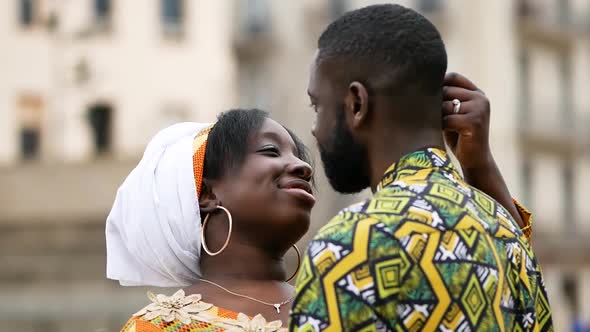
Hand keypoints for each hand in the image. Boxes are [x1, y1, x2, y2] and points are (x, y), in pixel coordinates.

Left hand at [442, 72, 524, 227]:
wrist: (475, 160)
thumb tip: (416, 86)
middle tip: (430, 117)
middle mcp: (481, 98)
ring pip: (445, 105)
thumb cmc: (459, 136)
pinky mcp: (474, 122)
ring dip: (437, 117)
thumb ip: (444, 99)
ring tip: (439, 126)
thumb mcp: (453, 114)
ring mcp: (479, 109)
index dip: (437, 85)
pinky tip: (443, 133)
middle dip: (434, 104)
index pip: (453, 77)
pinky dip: (441, 127)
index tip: (427, 98)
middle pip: (446, 91)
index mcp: (477, 93)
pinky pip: (447, 119)